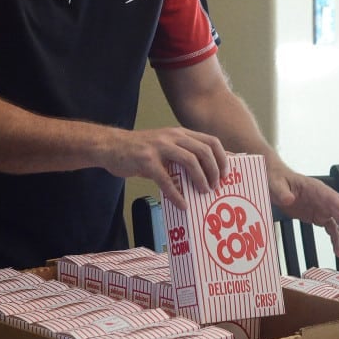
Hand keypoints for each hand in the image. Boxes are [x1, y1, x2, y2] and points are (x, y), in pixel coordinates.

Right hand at [102, 126, 228, 208]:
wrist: (111, 146)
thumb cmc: (140, 150)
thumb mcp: (165, 146)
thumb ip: (183, 155)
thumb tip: (205, 173)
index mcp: (180, 133)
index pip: (211, 141)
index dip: (223, 158)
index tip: (227, 175)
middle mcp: (172, 137)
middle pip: (204, 151)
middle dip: (214, 170)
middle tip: (216, 186)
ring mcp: (159, 148)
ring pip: (190, 161)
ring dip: (201, 179)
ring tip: (204, 192)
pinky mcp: (146, 161)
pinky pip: (166, 180)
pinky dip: (177, 195)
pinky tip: (182, 205)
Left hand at [266, 161, 338, 257]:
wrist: (275, 183)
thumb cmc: (278, 180)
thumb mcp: (277, 185)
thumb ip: (283, 192)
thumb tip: (288, 199)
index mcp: (315, 188)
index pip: (331, 196)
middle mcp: (323, 198)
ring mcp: (322, 208)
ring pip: (338, 222)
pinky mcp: (318, 216)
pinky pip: (330, 228)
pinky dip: (335, 239)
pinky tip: (338, 250)